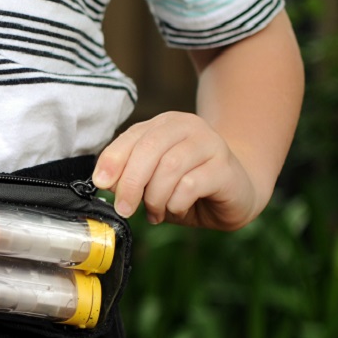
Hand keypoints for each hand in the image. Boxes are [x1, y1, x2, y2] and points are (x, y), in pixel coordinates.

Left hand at [92, 111, 258, 229]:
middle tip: (124, 208)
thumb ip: (130, 175)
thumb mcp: (153, 180)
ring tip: (155, 212)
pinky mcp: (225, 168)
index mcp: (164, 125)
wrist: (237, 193)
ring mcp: (210, 144)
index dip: (113, 160)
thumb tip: (105, 182)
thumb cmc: (188, 187)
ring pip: (169, 167)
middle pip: (148, 149)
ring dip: (155, 197)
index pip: (131, 137)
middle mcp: (188, 127)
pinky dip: (176, 203)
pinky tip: (177, 209)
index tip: (101, 183)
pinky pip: (190, 185)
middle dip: (131, 183)